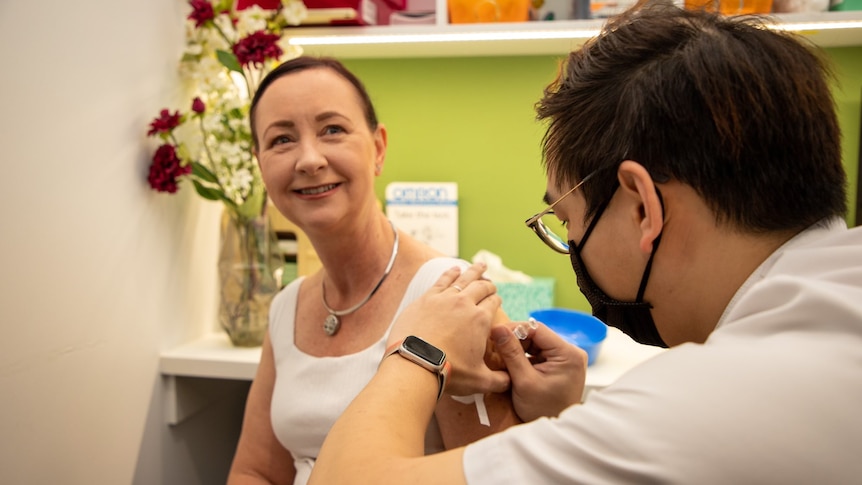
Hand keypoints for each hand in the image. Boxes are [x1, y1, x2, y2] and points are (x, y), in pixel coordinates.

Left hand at [387, 263, 510, 395]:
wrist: (415, 365)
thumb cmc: (449, 373)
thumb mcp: (480, 381)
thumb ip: (499, 380)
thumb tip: (511, 382)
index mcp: (480, 319)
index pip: (494, 302)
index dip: (497, 300)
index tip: (497, 299)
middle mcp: (464, 304)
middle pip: (481, 287)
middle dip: (488, 285)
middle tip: (491, 284)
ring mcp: (444, 299)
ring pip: (463, 278)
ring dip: (474, 271)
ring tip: (481, 266)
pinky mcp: (426, 299)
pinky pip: (442, 280)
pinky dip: (451, 273)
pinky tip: (455, 269)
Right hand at [490, 320, 586, 421]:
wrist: (554, 434)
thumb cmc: (542, 411)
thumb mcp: (523, 381)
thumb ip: (511, 353)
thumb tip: (497, 328)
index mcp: (568, 354)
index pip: (537, 329)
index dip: (514, 329)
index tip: (494, 334)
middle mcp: (571, 352)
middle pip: (537, 336)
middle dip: (515, 340)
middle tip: (495, 347)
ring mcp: (566, 359)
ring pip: (536, 344)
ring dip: (518, 349)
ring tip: (501, 356)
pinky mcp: (560, 366)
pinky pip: (539, 354)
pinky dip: (524, 357)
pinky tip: (512, 364)